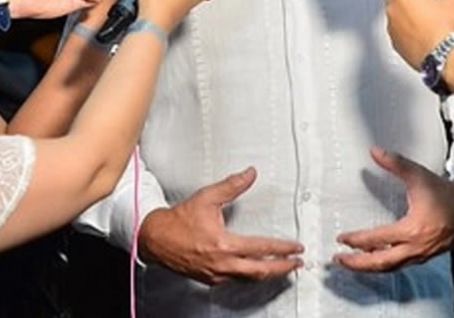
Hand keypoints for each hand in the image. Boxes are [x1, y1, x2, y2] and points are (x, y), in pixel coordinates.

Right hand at [138, 168, 303, 284]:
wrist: (155, 238)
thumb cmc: (179, 220)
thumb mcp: (207, 198)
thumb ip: (232, 186)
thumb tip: (250, 174)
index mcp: (224, 244)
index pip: (262, 248)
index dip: (283, 248)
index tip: (296, 247)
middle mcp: (221, 263)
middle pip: (261, 271)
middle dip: (283, 268)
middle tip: (297, 263)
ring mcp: (216, 274)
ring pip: (249, 279)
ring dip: (269, 273)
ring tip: (282, 268)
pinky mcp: (210, 279)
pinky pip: (236, 280)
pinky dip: (250, 275)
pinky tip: (256, 269)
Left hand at [333, 148, 453, 271]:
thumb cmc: (445, 193)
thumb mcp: (419, 175)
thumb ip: (395, 163)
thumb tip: (374, 151)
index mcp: (412, 230)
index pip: (376, 240)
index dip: (356, 240)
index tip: (342, 238)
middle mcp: (415, 247)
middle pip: (380, 263)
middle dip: (357, 263)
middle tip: (339, 259)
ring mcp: (421, 255)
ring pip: (390, 268)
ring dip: (369, 267)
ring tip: (352, 263)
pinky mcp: (425, 256)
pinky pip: (400, 265)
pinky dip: (384, 265)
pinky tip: (376, 260)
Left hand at [378, 0, 453, 67]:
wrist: (445, 55)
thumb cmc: (446, 29)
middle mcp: (394, 10)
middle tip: (422, 4)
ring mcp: (393, 29)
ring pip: (396, 17)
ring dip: (406, 18)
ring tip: (426, 24)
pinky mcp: (396, 45)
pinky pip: (399, 35)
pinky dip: (407, 34)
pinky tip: (423, 37)